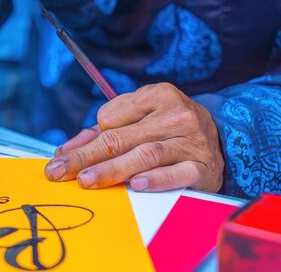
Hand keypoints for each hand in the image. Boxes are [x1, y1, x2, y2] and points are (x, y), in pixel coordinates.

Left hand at [44, 83, 223, 192]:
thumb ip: (103, 132)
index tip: (63, 157)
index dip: (86, 139)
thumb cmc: (169, 129)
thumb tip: (64, 150)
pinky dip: (157, 179)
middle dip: (86, 156)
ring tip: (87, 180)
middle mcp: (175, 114)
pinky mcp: (203, 167)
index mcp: (157, 95)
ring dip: (112, 169)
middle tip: (58, 172)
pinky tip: (136, 185)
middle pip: (121, 138)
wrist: (221, 142)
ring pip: (145, 154)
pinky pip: (177, 173)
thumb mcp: (141, 118)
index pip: (111, 116)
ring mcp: (191, 140)